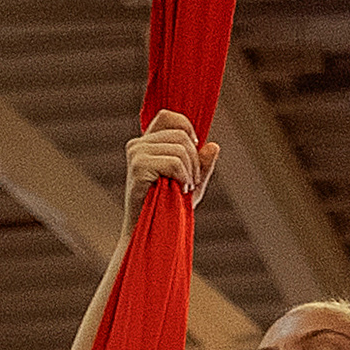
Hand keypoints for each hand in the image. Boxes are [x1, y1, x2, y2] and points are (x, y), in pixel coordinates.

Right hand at [125, 108, 218, 224]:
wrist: (150, 234)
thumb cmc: (167, 210)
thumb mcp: (191, 183)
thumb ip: (203, 164)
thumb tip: (213, 146)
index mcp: (147, 143)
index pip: (167, 116)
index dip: (186, 128)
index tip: (194, 150)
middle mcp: (138, 145)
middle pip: (181, 135)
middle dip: (195, 160)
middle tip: (192, 182)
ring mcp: (136, 154)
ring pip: (180, 149)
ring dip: (190, 172)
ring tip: (185, 188)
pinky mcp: (138, 167)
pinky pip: (174, 162)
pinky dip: (184, 177)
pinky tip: (181, 191)